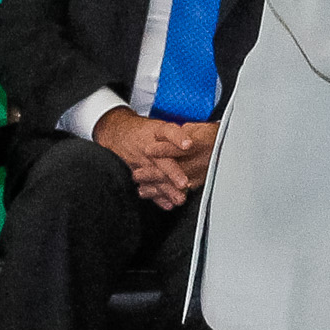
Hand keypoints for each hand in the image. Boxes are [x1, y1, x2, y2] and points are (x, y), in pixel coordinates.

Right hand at [99, 110, 214, 207]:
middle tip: (184, 182)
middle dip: (173, 172)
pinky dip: (157, 197)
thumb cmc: (147, 131)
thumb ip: (184, 133)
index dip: (178, 138)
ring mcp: (141, 161)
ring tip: (179, 198)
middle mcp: (149, 146)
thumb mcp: (162, 126)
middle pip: (162, 159)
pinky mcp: (135, 172)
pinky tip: (168, 203)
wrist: (118, 133)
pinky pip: (147, 186)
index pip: (169, 132)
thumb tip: (212, 136)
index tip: (188, 144)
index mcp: (158, 131)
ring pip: (155, 176)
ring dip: (167, 188)